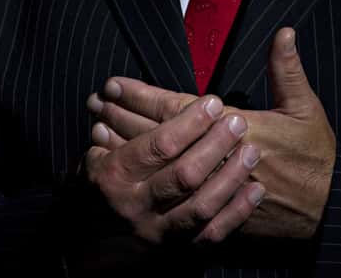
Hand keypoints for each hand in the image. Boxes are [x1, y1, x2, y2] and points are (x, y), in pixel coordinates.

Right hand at [82, 94, 264, 245]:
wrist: (85, 249)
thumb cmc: (97, 190)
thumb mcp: (92, 158)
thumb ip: (114, 129)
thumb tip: (120, 88)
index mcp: (115, 175)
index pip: (158, 146)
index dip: (189, 123)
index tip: (213, 103)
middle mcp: (136, 205)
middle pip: (184, 174)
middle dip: (215, 145)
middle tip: (238, 123)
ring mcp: (157, 231)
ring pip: (200, 206)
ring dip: (231, 177)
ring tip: (252, 152)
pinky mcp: (176, 251)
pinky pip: (211, 236)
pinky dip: (236, 213)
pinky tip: (255, 191)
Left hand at [89, 27, 336, 238]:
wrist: (330, 209)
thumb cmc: (317, 156)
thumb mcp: (306, 109)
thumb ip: (286, 71)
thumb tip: (283, 32)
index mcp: (238, 128)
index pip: (178, 109)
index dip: (142, 96)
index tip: (114, 83)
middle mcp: (218, 157)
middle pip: (159, 137)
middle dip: (124, 117)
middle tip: (94, 102)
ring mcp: (212, 187)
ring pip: (158, 166)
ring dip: (127, 147)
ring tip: (97, 129)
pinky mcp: (213, 211)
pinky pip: (166, 194)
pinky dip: (143, 181)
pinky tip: (124, 173)